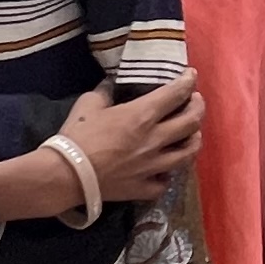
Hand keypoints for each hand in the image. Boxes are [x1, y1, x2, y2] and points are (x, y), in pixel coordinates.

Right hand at [64, 73, 207, 198]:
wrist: (66, 175)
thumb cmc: (77, 136)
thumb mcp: (89, 104)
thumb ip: (105, 92)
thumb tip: (111, 85)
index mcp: (143, 115)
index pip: (177, 93)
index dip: (188, 81)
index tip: (191, 75)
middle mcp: (155, 140)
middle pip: (192, 122)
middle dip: (198, 107)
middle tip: (194, 101)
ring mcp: (153, 166)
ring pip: (189, 153)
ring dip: (194, 140)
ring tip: (191, 134)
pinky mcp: (144, 188)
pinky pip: (166, 182)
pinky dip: (168, 174)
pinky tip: (165, 169)